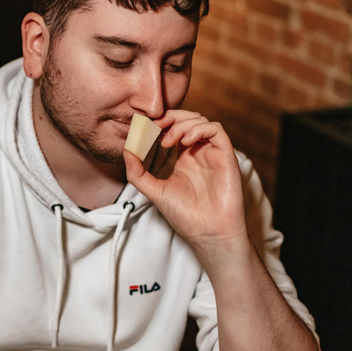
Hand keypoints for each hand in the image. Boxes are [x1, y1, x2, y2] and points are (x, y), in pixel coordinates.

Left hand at [123, 110, 249, 266]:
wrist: (207, 233)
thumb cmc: (185, 215)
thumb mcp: (154, 190)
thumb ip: (137, 172)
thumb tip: (125, 149)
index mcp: (183, 158)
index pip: (172, 129)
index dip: (159, 123)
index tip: (143, 127)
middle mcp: (198, 152)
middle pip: (187, 120)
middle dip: (169, 118)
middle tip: (154, 125)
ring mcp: (212, 153)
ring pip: (201, 121)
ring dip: (182, 124)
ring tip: (168, 140)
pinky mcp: (226, 156)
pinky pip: (216, 131)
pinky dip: (199, 129)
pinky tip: (185, 141)